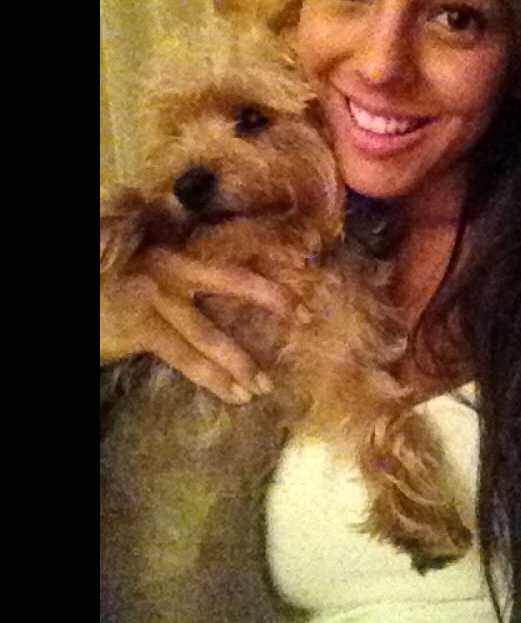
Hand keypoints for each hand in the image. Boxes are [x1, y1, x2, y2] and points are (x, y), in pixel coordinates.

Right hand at [101, 248, 299, 403]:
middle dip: (274, 299)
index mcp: (176, 254)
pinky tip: (233, 394)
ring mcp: (156, 298)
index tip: (294, 279)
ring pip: (208, 335)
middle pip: (232, 282)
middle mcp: (170, 270)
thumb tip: (215, 283)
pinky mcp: (141, 328)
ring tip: (263, 386)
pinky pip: (185, 357)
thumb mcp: (141, 267)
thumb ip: (177, 274)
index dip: (264, 268)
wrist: (84, 292)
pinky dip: (211, 378)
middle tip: (307, 316)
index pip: (230, 261)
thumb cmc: (107, 281)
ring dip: (239, 363)